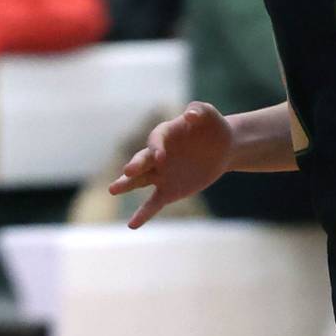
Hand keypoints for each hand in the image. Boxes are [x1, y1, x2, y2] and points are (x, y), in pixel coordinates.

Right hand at [108, 101, 232, 227]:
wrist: (222, 147)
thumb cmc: (212, 126)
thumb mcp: (208, 113)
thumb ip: (198, 110)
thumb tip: (189, 116)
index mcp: (163, 134)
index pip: (155, 140)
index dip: (157, 148)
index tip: (161, 156)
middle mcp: (156, 154)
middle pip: (142, 160)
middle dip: (135, 165)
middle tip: (128, 172)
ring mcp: (161, 174)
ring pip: (139, 181)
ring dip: (126, 185)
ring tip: (112, 189)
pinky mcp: (169, 190)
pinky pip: (153, 203)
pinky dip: (143, 214)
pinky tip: (132, 225)